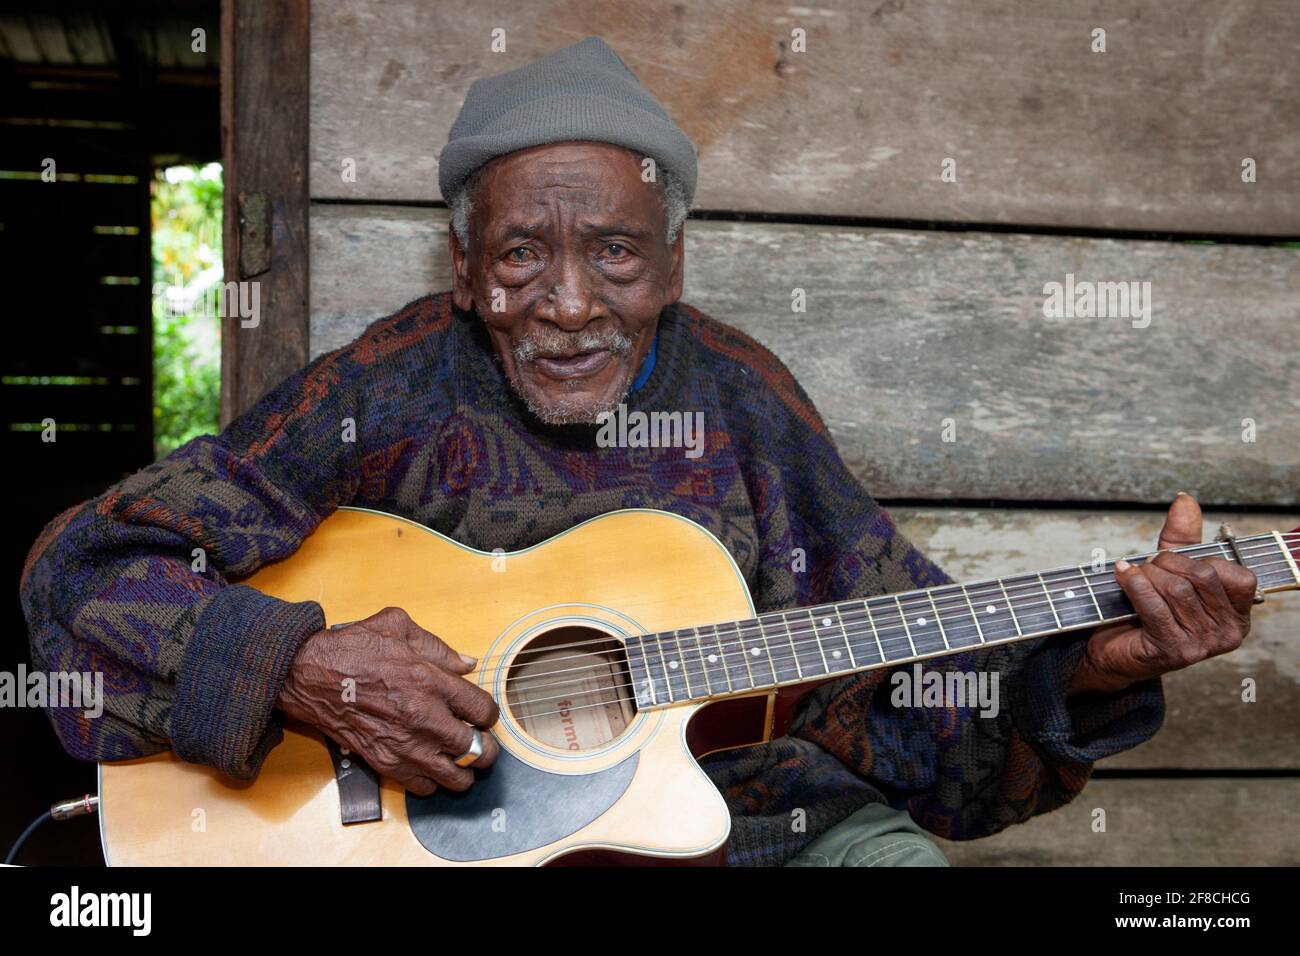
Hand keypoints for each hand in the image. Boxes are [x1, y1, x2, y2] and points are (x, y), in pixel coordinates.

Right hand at [277, 606, 499, 794]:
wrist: (308, 674)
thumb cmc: (351, 648)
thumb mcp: (399, 626)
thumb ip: (438, 646)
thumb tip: (467, 664)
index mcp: (432, 681)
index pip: (484, 711)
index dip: (489, 715)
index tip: (483, 715)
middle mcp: (424, 718)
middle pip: (478, 750)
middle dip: (486, 749)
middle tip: (481, 743)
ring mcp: (405, 745)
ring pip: (456, 777)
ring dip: (464, 771)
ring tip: (460, 761)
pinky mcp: (385, 762)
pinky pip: (424, 787)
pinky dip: (432, 781)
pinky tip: (429, 765)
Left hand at [1069, 493, 1256, 695]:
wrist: (1114, 649)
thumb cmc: (1147, 610)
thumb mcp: (1170, 568)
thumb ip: (1182, 537)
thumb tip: (1185, 499)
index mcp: (1237, 613)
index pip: (1235, 574)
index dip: (1200, 560)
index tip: (1174, 562)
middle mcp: (1228, 633)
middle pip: (1201, 576)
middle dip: (1167, 563)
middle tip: (1147, 566)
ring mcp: (1203, 645)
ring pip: (1176, 588)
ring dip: (1147, 574)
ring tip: (1134, 575)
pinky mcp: (1174, 650)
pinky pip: (1153, 604)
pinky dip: (1134, 584)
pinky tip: (1122, 576)